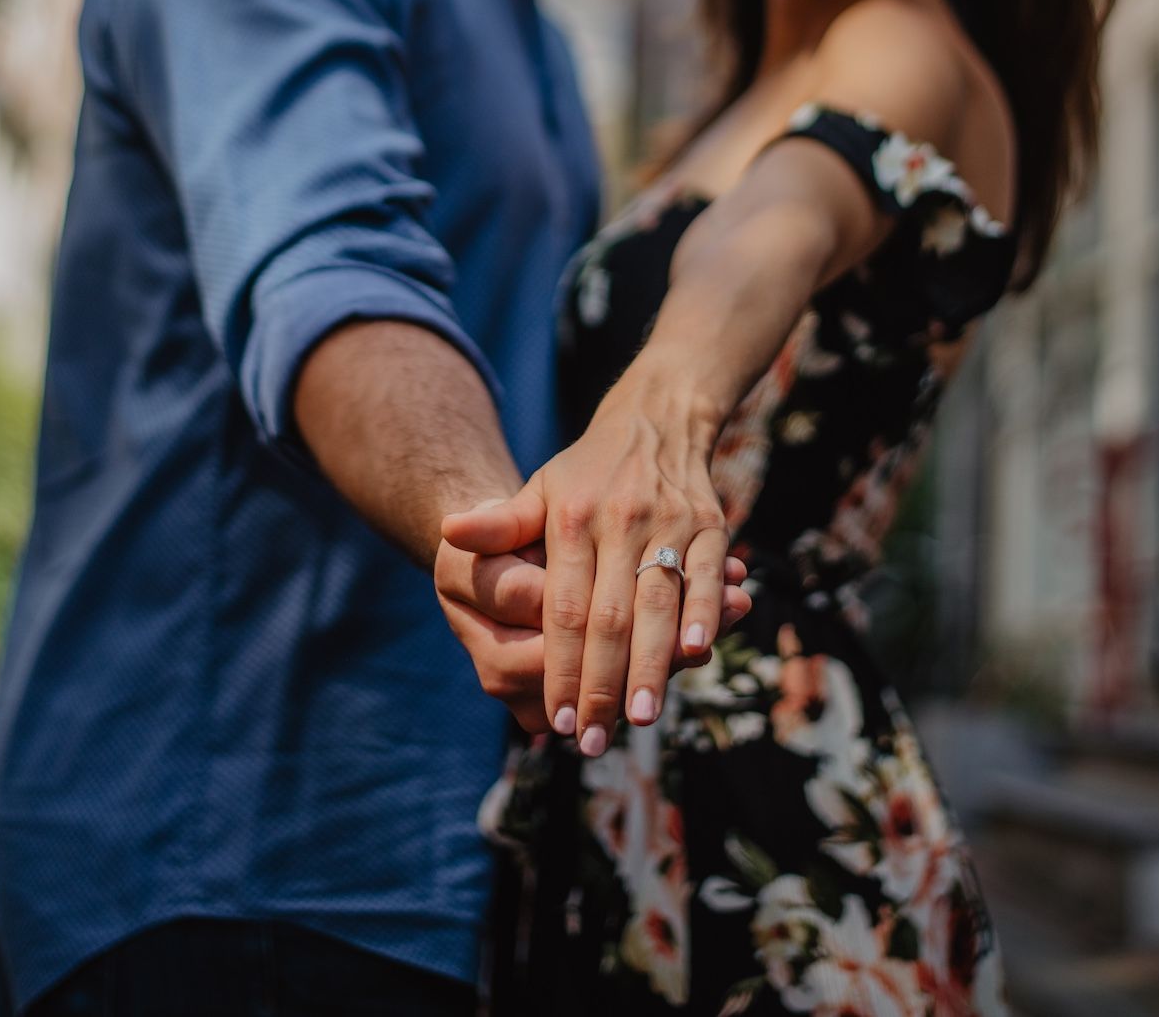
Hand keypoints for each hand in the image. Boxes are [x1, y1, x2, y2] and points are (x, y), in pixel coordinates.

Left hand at [443, 407, 746, 755]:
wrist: (657, 418)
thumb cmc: (588, 471)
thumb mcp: (539, 488)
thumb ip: (500, 523)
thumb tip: (448, 531)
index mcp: (571, 518)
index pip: (563, 607)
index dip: (559, 666)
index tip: (553, 720)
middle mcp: (619, 521)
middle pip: (609, 616)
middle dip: (601, 684)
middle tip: (589, 741)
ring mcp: (668, 522)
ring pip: (659, 602)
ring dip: (653, 664)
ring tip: (639, 717)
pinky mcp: (710, 526)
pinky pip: (707, 576)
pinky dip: (705, 614)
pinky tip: (697, 655)